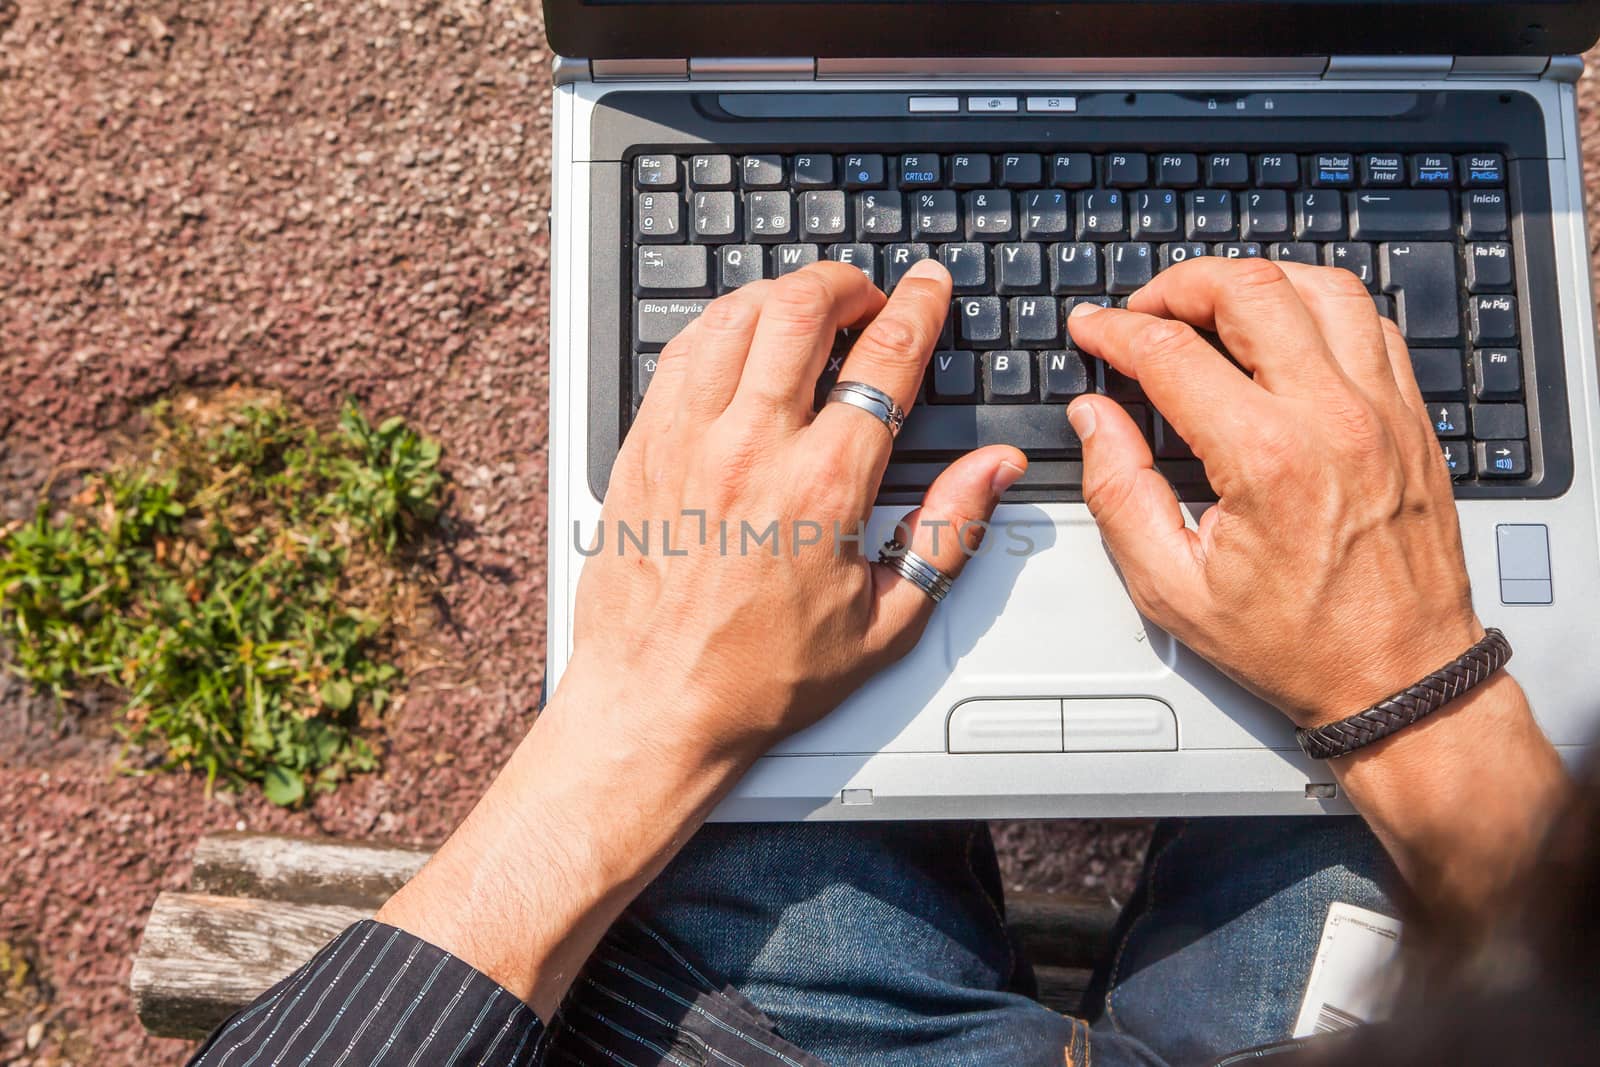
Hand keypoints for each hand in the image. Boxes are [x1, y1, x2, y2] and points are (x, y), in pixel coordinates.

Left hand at [380, 260, 1023, 1014]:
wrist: (656, 708)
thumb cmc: (762, 678)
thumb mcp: (886, 621)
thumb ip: (948, 531)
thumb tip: (995, 469)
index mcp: (823, 487)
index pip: (884, 360)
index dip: (918, 307)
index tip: (928, 286)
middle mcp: (750, 449)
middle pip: (801, 309)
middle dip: (846, 283)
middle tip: (868, 296)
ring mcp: (686, 442)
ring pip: (733, 316)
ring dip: (780, 295)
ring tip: (807, 309)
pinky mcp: (640, 448)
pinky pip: (678, 353)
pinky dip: (718, 326)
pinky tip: (737, 339)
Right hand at [1065, 258, 1481, 728]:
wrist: (1399, 678)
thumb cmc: (1295, 644)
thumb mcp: (1172, 588)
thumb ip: (1119, 493)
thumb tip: (1094, 418)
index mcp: (1266, 459)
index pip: (1172, 352)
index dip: (1116, 330)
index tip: (1092, 330)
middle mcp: (1333, 418)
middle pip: (1250, 290)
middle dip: (1179, 285)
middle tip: (1144, 310)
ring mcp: (1383, 410)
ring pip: (1320, 286)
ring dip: (1254, 282)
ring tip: (1210, 306)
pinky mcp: (1412, 418)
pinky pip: (1370, 321)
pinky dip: (1317, 305)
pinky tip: (1283, 329)